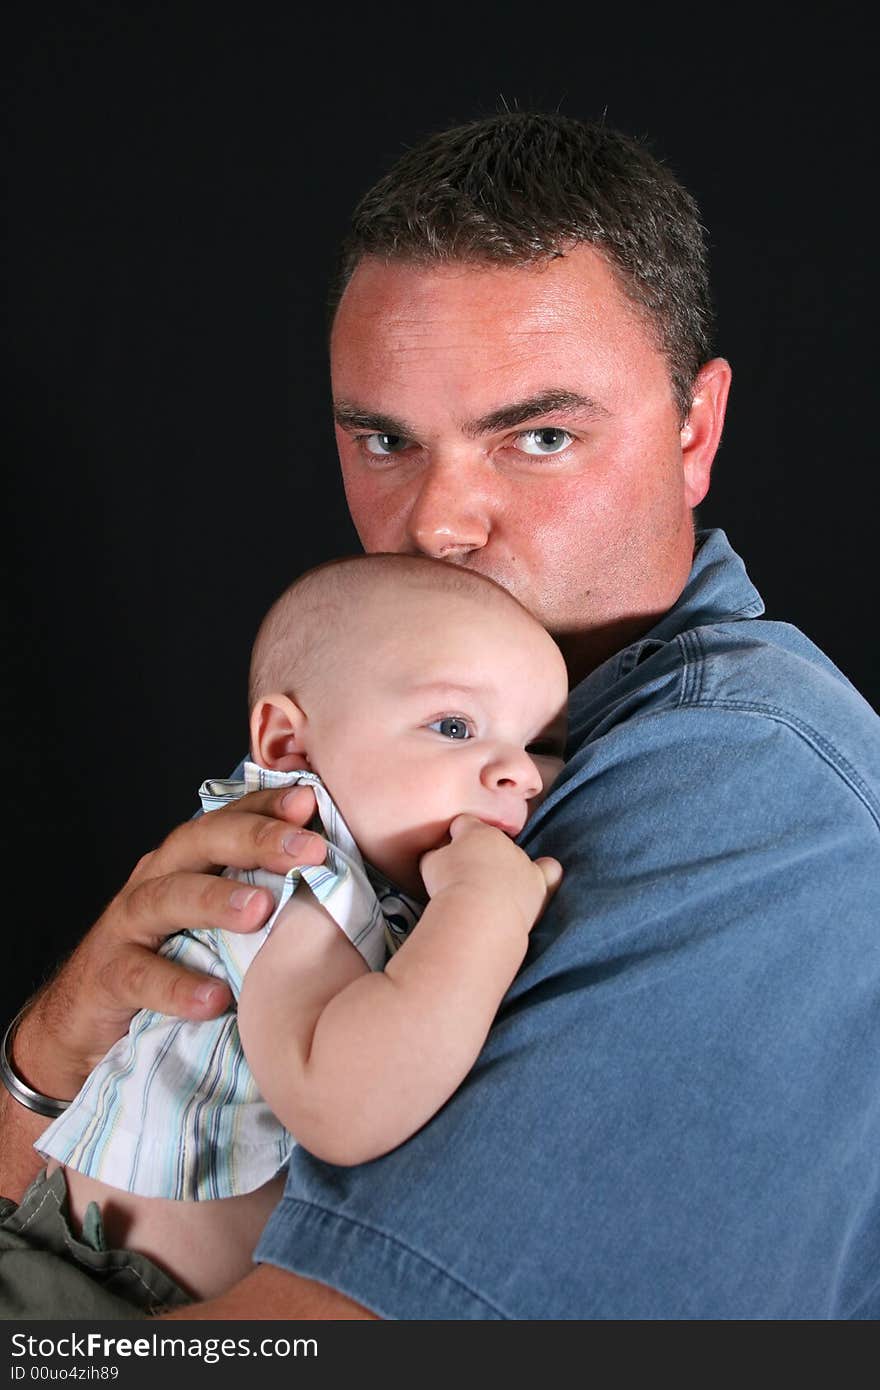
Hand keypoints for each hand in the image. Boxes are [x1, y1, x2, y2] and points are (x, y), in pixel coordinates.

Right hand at [11, 784, 327, 1099]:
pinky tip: (215, 999)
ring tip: (261, 910)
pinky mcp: (108, 976)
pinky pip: (140, 976)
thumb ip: (265, 895)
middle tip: (308, 848)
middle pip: (201, 843)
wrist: (86, 1023)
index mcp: (189, 861)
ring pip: (168, 898)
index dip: (268, 805)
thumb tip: (341, 881)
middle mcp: (157, 879)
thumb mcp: (220, 924)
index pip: (229, 818)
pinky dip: (177, 986)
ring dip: (215, 900)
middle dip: (256, 839)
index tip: (312, 799)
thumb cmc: (172, 962)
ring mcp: (128, 926)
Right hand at [419, 814, 561, 933]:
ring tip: (490, 891)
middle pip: (491, 841)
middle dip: (480, 854)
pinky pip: (550, 872)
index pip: (464, 823)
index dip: (455, 835)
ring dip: (505, 868)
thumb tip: (436, 854)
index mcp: (476, 831)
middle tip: (465, 877)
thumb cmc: (450, 886)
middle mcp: (503, 841)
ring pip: (516, 857)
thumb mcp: (429, 865)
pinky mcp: (538, 884)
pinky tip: (538, 881)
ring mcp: (523, 862)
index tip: (447, 852)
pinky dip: (546, 874)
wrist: (480, 912)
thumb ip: (434, 854)